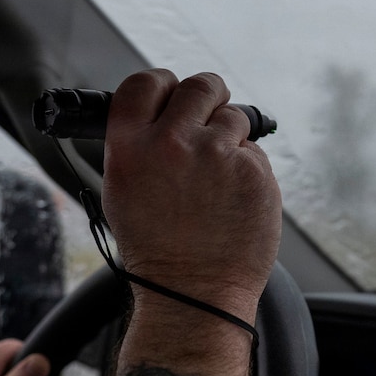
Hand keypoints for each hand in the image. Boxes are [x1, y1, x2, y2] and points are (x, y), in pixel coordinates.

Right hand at [102, 69, 282, 318]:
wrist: (193, 293)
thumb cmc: (155, 248)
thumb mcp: (122, 190)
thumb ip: (139, 144)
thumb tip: (161, 110)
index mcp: (129, 147)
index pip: (144, 83)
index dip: (162, 84)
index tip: (171, 92)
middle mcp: (172, 143)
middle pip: (200, 86)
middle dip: (208, 97)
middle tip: (208, 118)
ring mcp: (217, 155)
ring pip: (232, 118)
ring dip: (229, 137)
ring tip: (216, 178)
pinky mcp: (253, 172)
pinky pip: (253, 151)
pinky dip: (247, 168)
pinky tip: (233, 199)